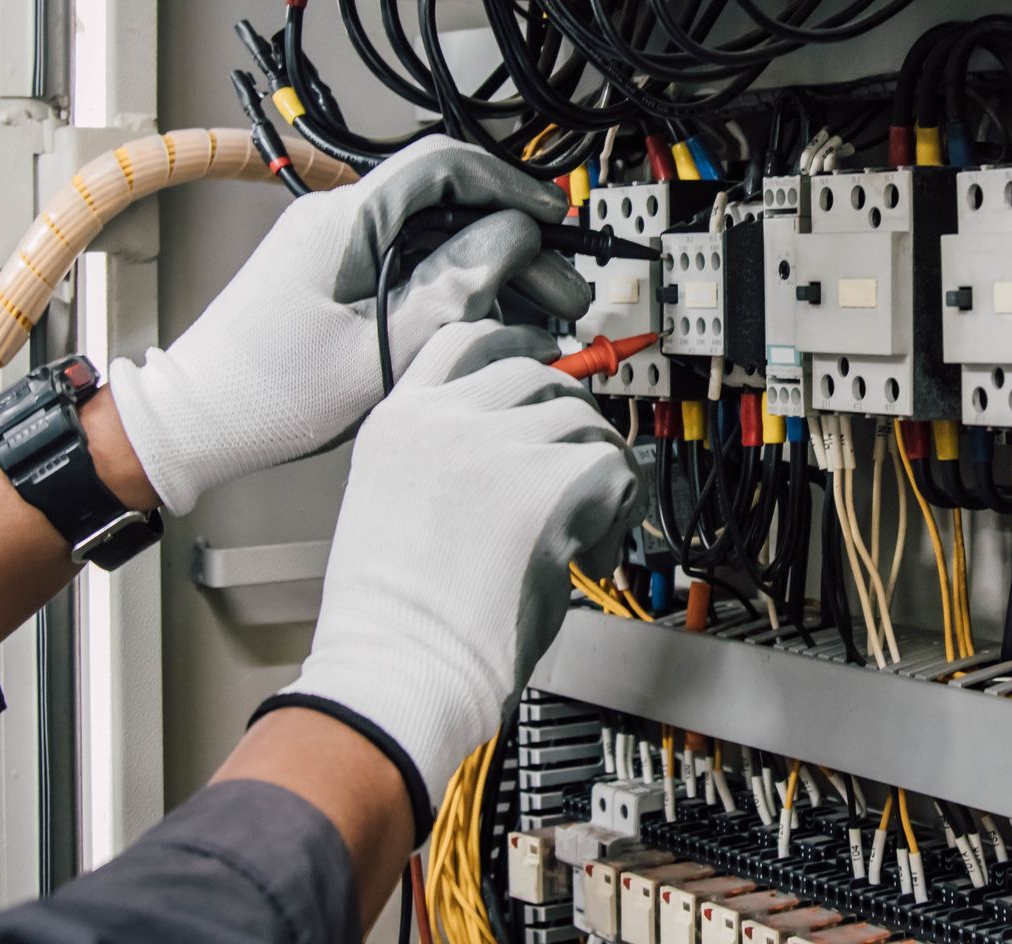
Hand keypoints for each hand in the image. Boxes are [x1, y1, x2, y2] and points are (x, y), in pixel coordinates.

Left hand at [107, 137, 587, 513]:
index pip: (443, 164)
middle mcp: (340, 220)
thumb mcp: (380, 348)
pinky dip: (457, 293)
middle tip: (564, 294)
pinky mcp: (338, 277)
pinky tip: (491, 326)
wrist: (197, 422)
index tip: (554, 219)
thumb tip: (511, 236)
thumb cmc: (268, 395)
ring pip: (438, 242)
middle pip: (451, 209)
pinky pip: (412, 268)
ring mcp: (337, 248)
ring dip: (493, 277)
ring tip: (541, 321)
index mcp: (345, 220)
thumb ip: (454, 287)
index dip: (510, 185)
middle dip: (517, 249)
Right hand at [265, 321, 642, 812]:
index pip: (465, 340)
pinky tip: (590, 555)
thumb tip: (513, 454)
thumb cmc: (395, 622)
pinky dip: (618, 510)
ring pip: (582, 418)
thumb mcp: (393, 506)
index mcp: (399, 422)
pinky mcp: (551, 481)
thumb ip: (443, 462)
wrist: (399, 670)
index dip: (515, 345)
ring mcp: (500, 444)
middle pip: (535, 373)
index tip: (544, 361)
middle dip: (566, 416)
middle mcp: (447, 419)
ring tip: (582, 528)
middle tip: (579, 466)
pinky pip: (616, 466)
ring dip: (597, 466)